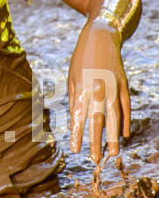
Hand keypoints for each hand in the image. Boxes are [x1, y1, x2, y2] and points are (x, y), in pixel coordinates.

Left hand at [68, 20, 129, 162]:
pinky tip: (124, 134)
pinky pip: (125, 107)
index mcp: (82, 87)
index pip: (79, 117)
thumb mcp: (72, 78)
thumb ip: (74, 99)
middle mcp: (98, 89)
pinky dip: (125, 121)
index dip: (77, 135)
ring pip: (115, 116)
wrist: (100, 37)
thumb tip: (75, 121)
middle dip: (96, 141)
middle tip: (95, 160)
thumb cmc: (81, 59)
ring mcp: (113, 87)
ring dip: (113, 136)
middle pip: (98, 120)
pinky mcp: (123, 84)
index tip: (75, 151)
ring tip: (113, 153)